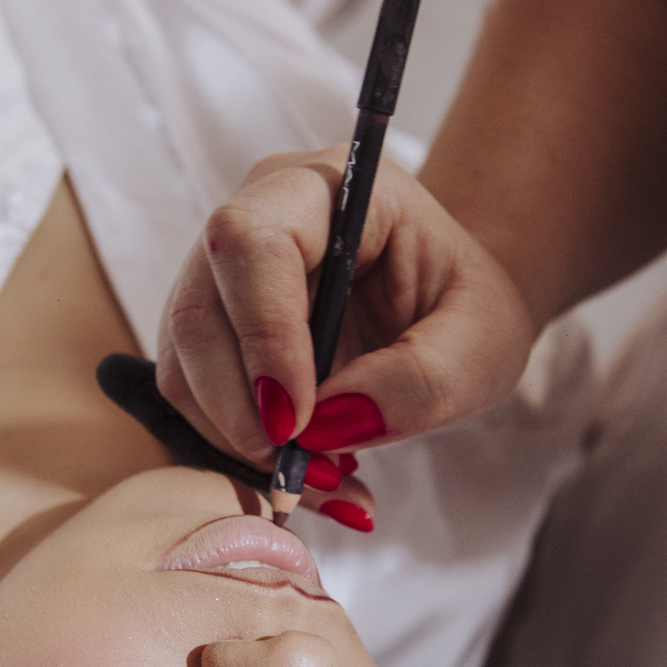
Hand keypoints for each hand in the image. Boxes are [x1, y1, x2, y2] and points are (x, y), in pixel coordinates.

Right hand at [156, 150, 534, 516]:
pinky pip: (191, 391)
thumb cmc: (468, 304)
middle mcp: (256, 216)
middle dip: (238, 407)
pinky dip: (235, 445)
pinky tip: (300, 468)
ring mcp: (221, 271)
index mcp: (328, 189)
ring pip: (182, 359)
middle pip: (196, 308)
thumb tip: (327, 425)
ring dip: (234, 436)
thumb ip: (420, 381)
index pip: (252, 244)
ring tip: (319, 477)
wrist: (449, 303)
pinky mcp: (211, 326)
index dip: (263, 335)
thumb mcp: (484, 343)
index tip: (299, 423)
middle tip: (302, 468)